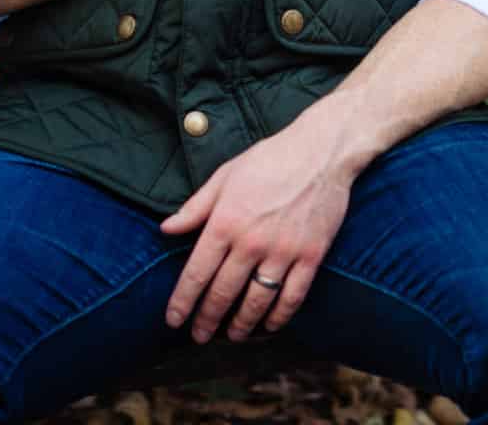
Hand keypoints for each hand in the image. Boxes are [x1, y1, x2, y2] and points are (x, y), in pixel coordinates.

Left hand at [160, 104, 355, 340]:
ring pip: (256, 303)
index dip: (182, 302)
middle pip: (223, 294)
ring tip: (231, 335)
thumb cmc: (270, 159)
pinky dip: (278, 318)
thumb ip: (195, 207)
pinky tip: (268, 325)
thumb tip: (165, 229)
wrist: (322, 150)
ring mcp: (283, 251)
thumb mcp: (225, 176)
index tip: (173, 320)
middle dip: (207, 320)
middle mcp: (251, 241)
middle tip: (199, 336)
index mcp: (226, 221)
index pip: (196, 273)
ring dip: (240, 326)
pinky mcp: (310, 256)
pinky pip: (291, 298)